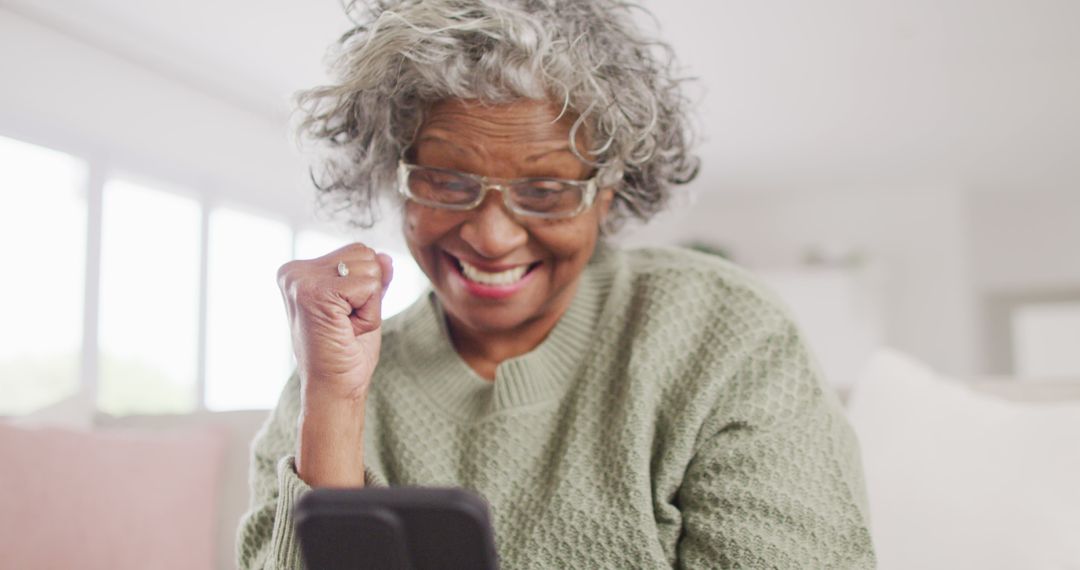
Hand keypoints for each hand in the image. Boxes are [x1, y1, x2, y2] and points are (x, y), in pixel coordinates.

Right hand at [277, 243, 393, 401]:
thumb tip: (385, 256)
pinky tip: (347, 331)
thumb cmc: (346, 353)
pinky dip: (370, 314)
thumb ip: (372, 279)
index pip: (357, 251)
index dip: (365, 287)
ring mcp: (301, 281)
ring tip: (346, 328)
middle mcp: (294, 272)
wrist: (334, 389)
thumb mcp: (363, 307)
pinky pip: (370, 287)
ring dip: (369, 304)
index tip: (342, 316)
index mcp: (299, 272)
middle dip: (369, 292)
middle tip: (346, 324)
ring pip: (370, 267)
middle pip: (364, 253)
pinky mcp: (315, 293)